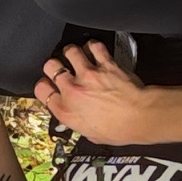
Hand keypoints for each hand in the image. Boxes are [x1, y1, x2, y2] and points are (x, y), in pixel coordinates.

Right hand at [33, 40, 151, 143]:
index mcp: (66, 110)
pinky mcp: (105, 64)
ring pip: (70, 51)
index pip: (41, 89)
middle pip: (50, 66)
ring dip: (72, 52)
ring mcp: (88, 74)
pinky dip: (93, 46)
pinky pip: (93, 46)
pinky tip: (94, 50)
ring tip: (76, 55)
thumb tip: (75, 115)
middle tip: (60, 67)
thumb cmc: (119, 129)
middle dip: (54, 64)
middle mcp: (73, 90)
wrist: (140, 117)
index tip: (49, 84)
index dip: (44, 85)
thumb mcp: (89, 133)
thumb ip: (76, 120)